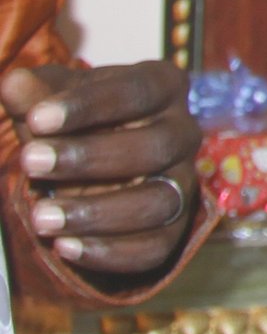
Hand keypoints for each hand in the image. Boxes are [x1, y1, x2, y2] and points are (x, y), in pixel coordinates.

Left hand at [2, 61, 201, 275]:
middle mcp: (183, 133)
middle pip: (154, 146)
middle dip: (89, 157)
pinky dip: (109, 251)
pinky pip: (154, 247)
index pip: (137, 91)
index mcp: (163, 88)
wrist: (86, 171)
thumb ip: (36, 96)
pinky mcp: (174, 228)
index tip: (37, 119)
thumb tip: (15, 82)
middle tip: (30, 162)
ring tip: (39, 217)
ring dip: (95, 212)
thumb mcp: (53, 105)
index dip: (89, 105)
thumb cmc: (72, 125)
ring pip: (157, 202)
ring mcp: (183, 183)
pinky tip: (63, 246)